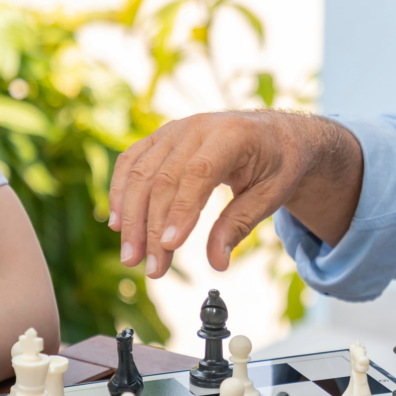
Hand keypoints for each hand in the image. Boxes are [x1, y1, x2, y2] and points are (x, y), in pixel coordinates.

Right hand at [109, 111, 361, 278]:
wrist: (274, 134)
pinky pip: (131, 162)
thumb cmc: (277, 163)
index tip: (169, 246)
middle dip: (152, 228)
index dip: (180, 210)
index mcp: (233, 135)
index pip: (199, 173)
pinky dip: (120, 192)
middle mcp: (198, 127)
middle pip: (164, 178)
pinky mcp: (160, 137)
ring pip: (140, 173)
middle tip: (151, 268)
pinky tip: (118, 223)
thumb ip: (240, 224)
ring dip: (130, 217)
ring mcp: (175, 129)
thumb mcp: (272, 194)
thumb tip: (217, 262)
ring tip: (132, 256)